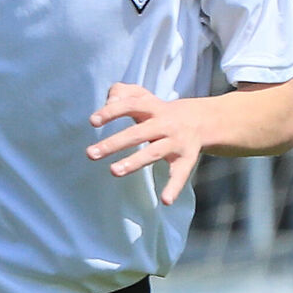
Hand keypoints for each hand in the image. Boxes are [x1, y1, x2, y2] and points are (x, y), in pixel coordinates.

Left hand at [88, 82, 212, 205]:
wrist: (201, 120)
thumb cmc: (159, 111)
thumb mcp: (143, 96)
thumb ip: (122, 92)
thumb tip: (108, 102)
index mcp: (152, 107)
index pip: (130, 105)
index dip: (111, 111)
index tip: (93, 121)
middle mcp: (164, 124)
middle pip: (138, 133)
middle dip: (114, 143)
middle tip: (90, 154)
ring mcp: (176, 142)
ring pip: (154, 152)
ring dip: (134, 162)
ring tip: (114, 171)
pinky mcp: (186, 159)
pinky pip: (180, 174)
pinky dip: (174, 187)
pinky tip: (166, 200)